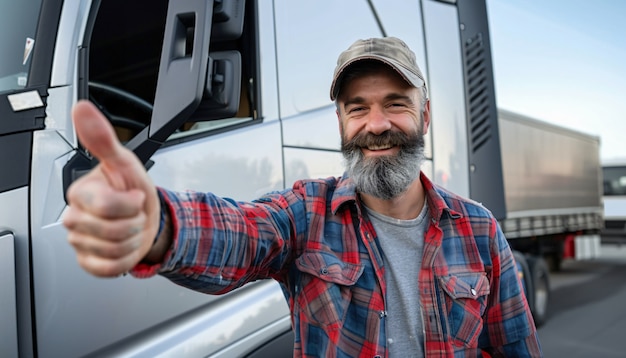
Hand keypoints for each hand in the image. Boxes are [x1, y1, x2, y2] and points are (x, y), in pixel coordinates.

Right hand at [63, 100, 160, 276]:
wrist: (147, 219)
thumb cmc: (134, 190)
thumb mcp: (125, 162)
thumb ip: (103, 138)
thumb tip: (82, 108)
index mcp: (80, 193)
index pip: (105, 207)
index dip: (131, 204)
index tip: (134, 196)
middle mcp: (75, 218)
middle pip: (110, 232)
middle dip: (133, 223)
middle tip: (133, 213)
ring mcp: (79, 242)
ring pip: (113, 251)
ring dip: (133, 240)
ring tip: (131, 227)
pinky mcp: (88, 262)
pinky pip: (109, 268)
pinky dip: (126, 259)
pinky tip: (126, 245)